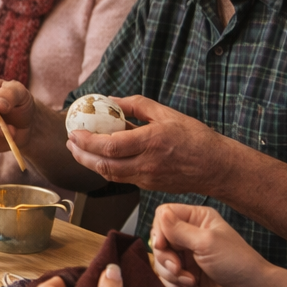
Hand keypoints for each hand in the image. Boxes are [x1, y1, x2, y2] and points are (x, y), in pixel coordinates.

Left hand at [65, 95, 235, 194]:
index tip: (74, 133)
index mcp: (150, 142)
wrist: (215, 167)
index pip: (109, 146)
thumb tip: (111, 99)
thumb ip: (136, 105)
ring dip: (90, 164)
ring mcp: (147, 178)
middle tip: (70, 143)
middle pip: (103, 165)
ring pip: (109, 175)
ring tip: (79, 150)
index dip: (86, 142)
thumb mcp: (166, 113)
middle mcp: (146, 163)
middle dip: (81, 155)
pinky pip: (121, 178)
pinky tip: (101, 158)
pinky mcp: (148, 186)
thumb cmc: (194, 137)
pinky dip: (107, 168)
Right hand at [149, 203, 270, 286]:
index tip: (161, 246)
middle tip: (179, 268)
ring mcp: (186, 256)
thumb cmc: (237, 263)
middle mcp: (189, 235)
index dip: (159, 231)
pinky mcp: (185, 275)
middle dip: (166, 259)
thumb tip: (160, 213)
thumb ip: (179, 229)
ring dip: (173, 276)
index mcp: (197, 219)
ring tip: (192, 281)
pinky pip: (167, 280)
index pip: (163, 215)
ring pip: (160, 263)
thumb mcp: (206, 242)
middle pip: (157, 241)